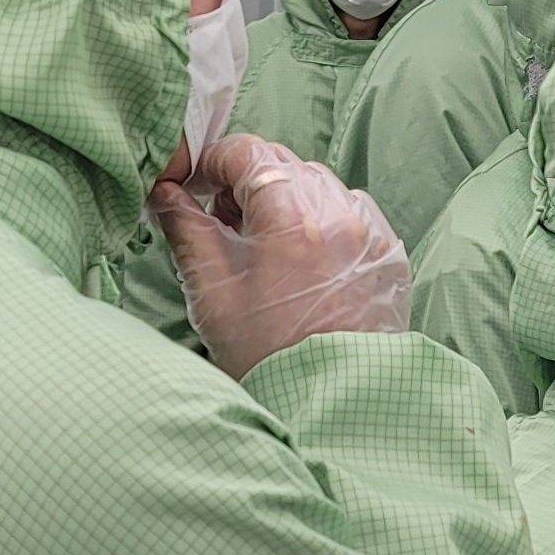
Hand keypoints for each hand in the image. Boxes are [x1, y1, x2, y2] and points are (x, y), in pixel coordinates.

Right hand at [152, 137, 411, 375]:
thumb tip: (166, 192)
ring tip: (265, 246)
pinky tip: (304, 260)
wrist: (329, 402)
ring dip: (287, 200)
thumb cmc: (267, 353)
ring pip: (319, 186)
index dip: (214, 162)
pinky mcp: (388, 254)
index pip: (249, 153)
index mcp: (292, 217)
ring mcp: (370, 232)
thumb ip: (186, 229)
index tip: (197, 186)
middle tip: (224, 222)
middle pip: (285, 164)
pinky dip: (322, 222)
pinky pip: (350, 214)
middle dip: (248, 183)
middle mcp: (339, 214)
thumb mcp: (212, 290)